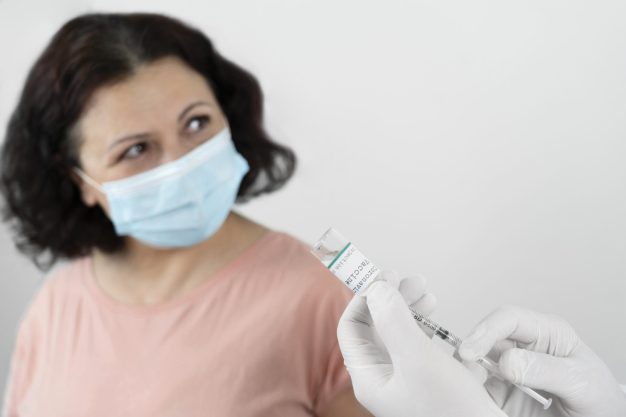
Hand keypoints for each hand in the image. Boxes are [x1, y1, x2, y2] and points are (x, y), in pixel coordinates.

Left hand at [337, 271, 506, 416]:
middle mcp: (383, 378)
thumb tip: (376, 288)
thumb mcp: (419, 359)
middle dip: (392, 298)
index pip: (351, 327)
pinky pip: (417, 345)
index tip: (385, 277)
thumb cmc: (453, 412)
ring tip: (428, 295)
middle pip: (375, 326)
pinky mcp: (426, 380)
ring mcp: (405, 379)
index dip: (365, 298)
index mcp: (370, 377)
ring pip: (397, 333)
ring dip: (409, 309)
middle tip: (412, 281)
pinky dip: (424, 326)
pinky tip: (437, 320)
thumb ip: (393, 321)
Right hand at [459, 306, 625, 416]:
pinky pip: (480, 387)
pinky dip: (472, 390)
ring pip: (477, 362)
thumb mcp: (581, 381)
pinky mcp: (502, 393)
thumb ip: (545, 369)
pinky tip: (475, 395)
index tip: (471, 350)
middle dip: (471, 350)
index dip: (486, 330)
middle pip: (486, 339)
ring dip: (469, 370)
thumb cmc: (599, 399)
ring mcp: (510, 371)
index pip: (509, 319)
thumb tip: (506, 362)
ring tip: (471, 383)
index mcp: (545, 333)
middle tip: (464, 366)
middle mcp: (523, 348)